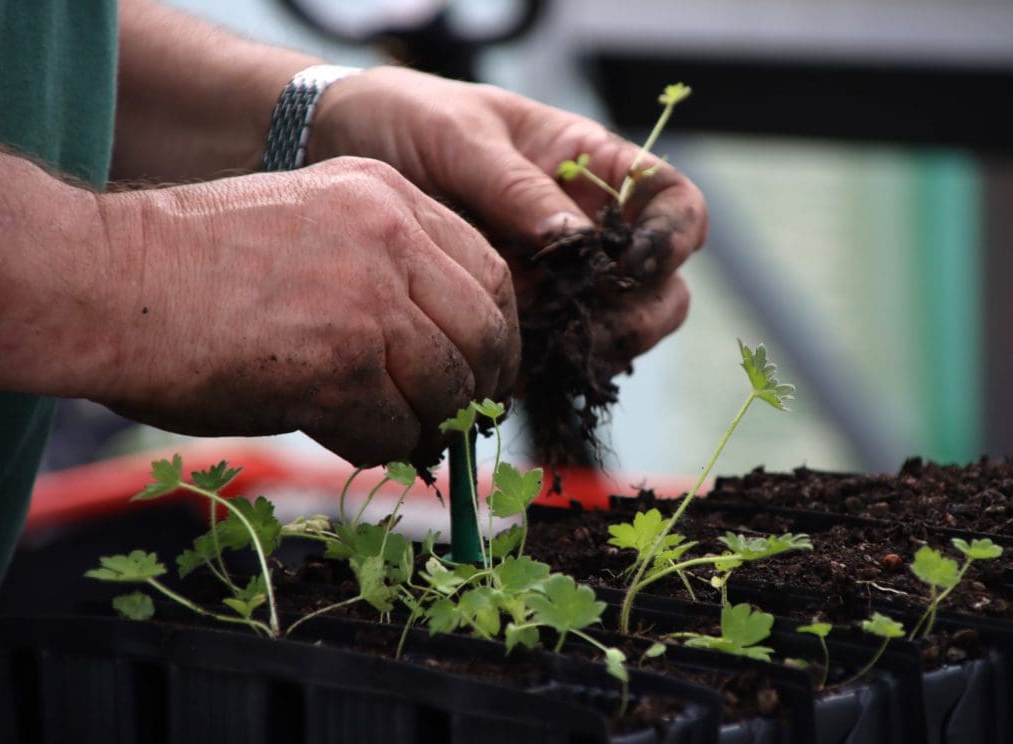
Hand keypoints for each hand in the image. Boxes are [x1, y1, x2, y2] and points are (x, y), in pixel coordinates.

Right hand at [92, 157, 518, 464]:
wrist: (109, 280)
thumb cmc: (197, 264)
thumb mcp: (312, 225)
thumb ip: (384, 271)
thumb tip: (445, 354)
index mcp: (388, 195)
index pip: (490, 272)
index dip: (498, 334)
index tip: (490, 371)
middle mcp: (389, 237)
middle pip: (484, 332)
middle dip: (480, 387)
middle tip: (461, 420)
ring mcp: (368, 301)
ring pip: (448, 387)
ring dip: (430, 425)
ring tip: (401, 436)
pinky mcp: (340, 365)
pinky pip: (395, 429)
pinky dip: (383, 448)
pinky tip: (353, 440)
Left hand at [309, 67, 707, 364]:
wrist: (339, 149)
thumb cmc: (409, 122)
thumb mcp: (462, 137)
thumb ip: (516, 186)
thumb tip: (575, 241)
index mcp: (591, 171)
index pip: (673, 206)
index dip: (673, 237)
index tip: (636, 261)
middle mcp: (585, 233)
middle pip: (661, 289)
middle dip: (641, 315)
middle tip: (589, 325)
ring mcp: (555, 283)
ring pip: (614, 335)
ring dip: (592, 351)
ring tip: (538, 349)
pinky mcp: (515, 321)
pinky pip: (551, 360)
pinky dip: (542, 375)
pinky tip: (503, 371)